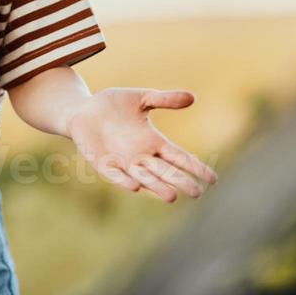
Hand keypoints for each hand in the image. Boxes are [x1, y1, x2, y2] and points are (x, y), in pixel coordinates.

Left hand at [65, 87, 217, 201]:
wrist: (82, 109)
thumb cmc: (113, 104)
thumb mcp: (142, 98)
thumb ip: (164, 99)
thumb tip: (192, 97)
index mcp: (153, 141)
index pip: (180, 157)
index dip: (195, 167)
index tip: (213, 180)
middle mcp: (141, 155)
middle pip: (166, 171)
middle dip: (180, 181)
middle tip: (196, 193)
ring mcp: (122, 161)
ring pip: (144, 177)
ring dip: (156, 187)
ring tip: (171, 197)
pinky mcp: (103, 164)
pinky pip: (115, 175)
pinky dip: (124, 181)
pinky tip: (136, 187)